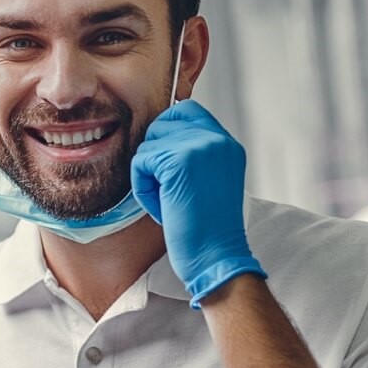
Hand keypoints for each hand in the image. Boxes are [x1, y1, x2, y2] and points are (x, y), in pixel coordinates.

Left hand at [131, 100, 266, 307]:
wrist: (216, 257)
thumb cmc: (208, 229)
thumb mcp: (209, 181)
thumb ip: (193, 155)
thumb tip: (158, 138)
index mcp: (227, 144)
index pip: (187, 111)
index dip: (167, 132)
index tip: (166, 165)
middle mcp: (217, 140)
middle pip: (163, 122)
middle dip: (155, 154)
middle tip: (168, 187)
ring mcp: (199, 147)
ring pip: (148, 144)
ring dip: (149, 175)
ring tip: (169, 201)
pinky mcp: (178, 161)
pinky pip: (140, 162)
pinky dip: (143, 188)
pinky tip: (162, 207)